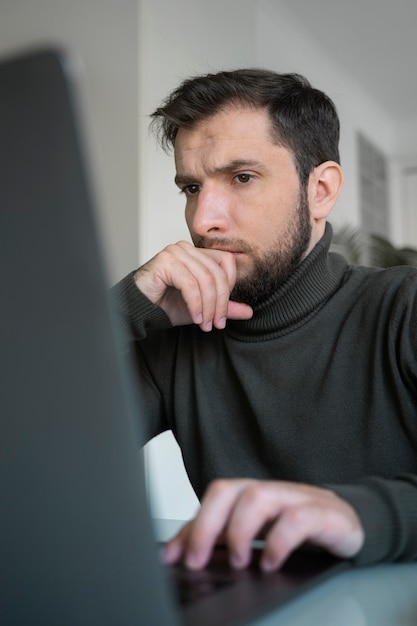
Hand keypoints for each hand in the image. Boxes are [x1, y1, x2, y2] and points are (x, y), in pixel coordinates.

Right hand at [134, 241, 252, 330]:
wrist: (139, 309)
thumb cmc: (166, 304)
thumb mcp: (202, 307)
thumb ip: (224, 307)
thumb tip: (249, 312)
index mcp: (197, 253)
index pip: (226, 262)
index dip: (229, 288)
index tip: (223, 313)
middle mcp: (186, 248)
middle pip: (217, 273)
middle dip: (220, 303)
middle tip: (217, 323)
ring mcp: (175, 252)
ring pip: (205, 279)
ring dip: (208, 307)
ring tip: (205, 324)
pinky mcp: (165, 261)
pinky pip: (190, 284)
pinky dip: (196, 304)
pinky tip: (195, 318)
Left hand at [163, 479, 364, 570]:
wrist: (348, 521)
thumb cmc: (298, 526)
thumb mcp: (257, 533)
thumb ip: (220, 539)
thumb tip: (178, 554)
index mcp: (251, 493)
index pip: (213, 498)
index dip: (191, 526)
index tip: (173, 557)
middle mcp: (270, 491)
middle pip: (229, 490)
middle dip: (206, 524)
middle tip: (197, 560)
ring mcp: (297, 498)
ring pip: (258, 497)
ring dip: (240, 530)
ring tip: (237, 561)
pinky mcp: (323, 514)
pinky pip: (298, 519)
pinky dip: (279, 542)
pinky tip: (271, 563)